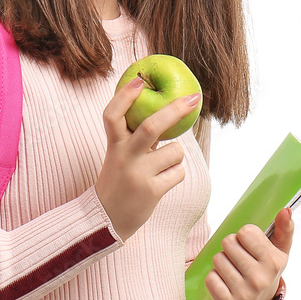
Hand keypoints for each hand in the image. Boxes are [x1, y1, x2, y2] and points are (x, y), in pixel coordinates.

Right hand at [95, 77, 200, 242]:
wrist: (108, 219)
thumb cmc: (119, 180)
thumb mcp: (119, 155)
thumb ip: (135, 136)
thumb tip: (165, 111)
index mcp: (114, 145)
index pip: (112, 115)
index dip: (124, 96)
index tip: (138, 81)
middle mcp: (124, 157)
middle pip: (151, 126)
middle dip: (174, 110)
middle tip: (192, 99)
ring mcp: (138, 175)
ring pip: (175, 151)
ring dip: (176, 155)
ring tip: (162, 166)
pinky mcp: (152, 191)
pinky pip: (178, 172)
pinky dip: (175, 174)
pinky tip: (162, 181)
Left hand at [205, 207, 292, 299]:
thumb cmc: (266, 267)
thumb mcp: (279, 249)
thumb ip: (284, 228)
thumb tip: (285, 210)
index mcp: (274, 262)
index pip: (245, 232)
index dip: (245, 236)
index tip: (250, 246)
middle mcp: (261, 280)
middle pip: (228, 243)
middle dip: (231, 247)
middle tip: (240, 258)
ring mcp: (245, 295)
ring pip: (218, 259)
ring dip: (222, 262)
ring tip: (233, 269)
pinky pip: (210, 278)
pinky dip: (214, 278)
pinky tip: (225, 282)